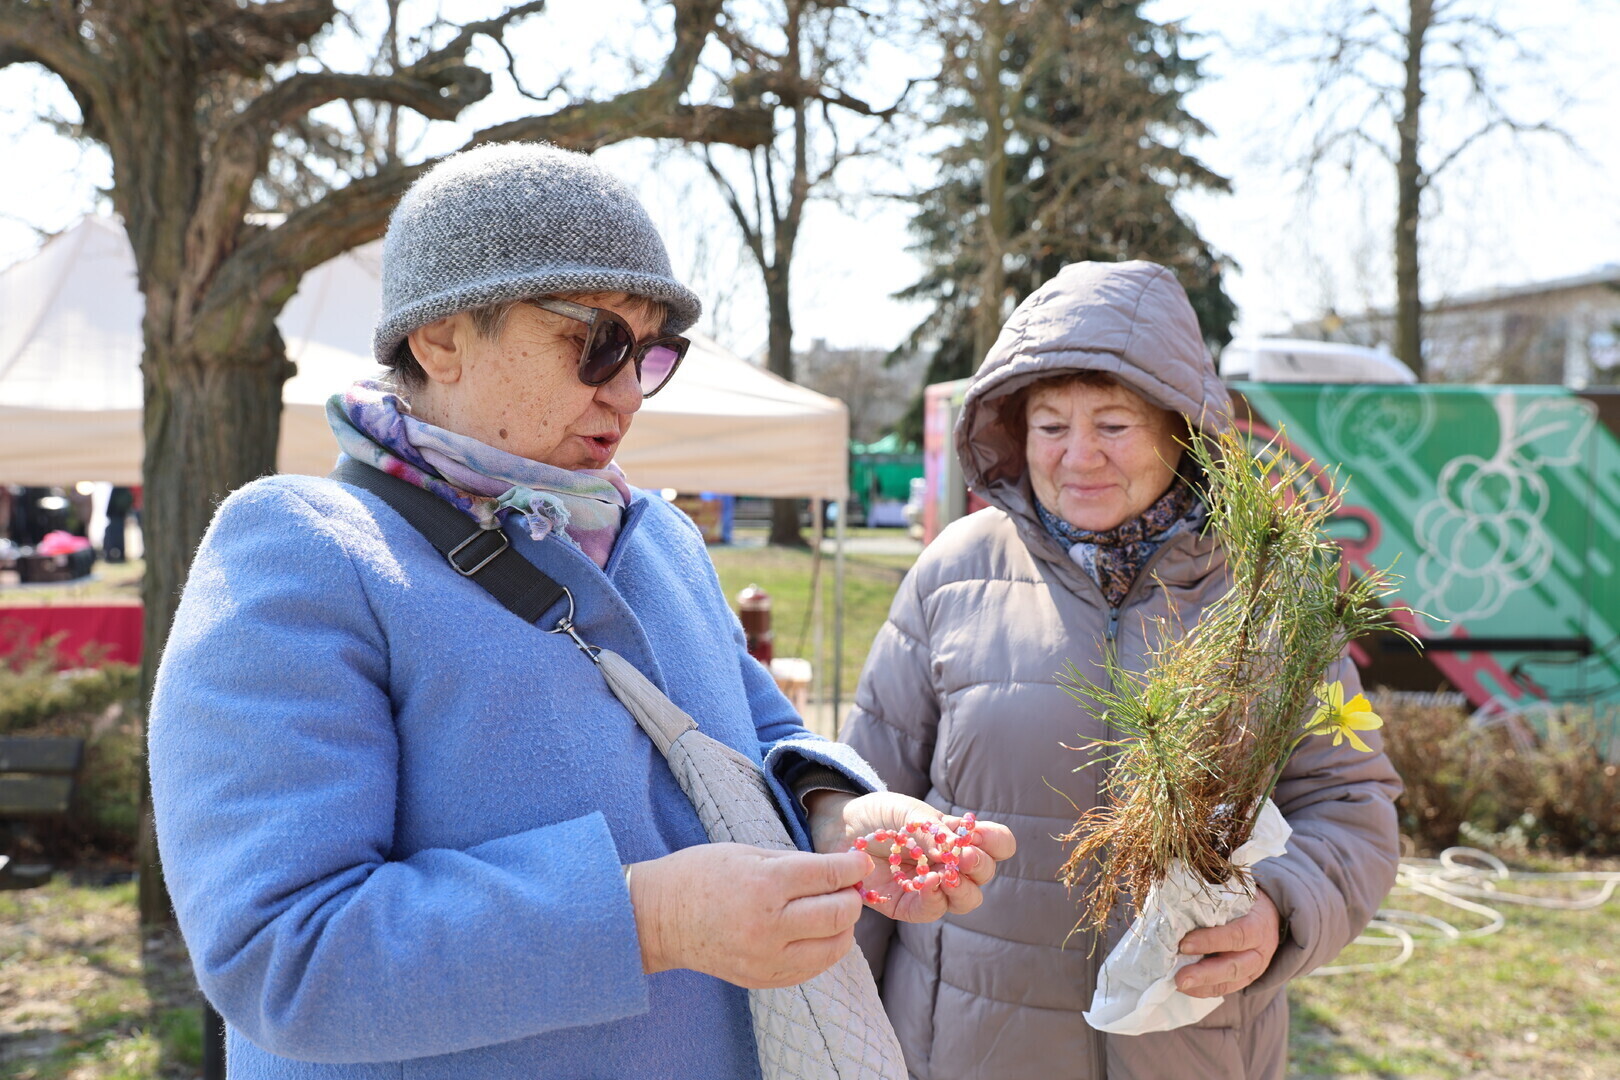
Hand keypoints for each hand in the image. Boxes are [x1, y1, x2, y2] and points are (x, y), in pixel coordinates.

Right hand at [628, 842, 871, 988]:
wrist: (658, 918)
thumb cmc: (702, 875)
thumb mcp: (749, 854)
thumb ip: (798, 864)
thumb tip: (841, 871)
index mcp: (765, 884)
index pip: (829, 877)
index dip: (853, 868)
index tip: (861, 863)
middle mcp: (769, 925)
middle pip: (839, 914)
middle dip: (851, 897)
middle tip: (847, 886)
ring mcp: (767, 958)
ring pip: (834, 946)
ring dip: (843, 926)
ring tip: (832, 910)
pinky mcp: (764, 979)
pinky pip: (813, 967)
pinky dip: (824, 948)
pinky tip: (815, 932)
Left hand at [804, 791, 1015, 922]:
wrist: (840, 828)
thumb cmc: (879, 815)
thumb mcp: (908, 811)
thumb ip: (933, 829)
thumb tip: (957, 850)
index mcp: (958, 837)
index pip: (997, 844)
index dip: (996, 842)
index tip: (980, 835)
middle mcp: (951, 864)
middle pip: (985, 874)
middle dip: (980, 866)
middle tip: (965, 856)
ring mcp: (933, 887)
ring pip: (967, 899)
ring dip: (963, 888)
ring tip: (949, 874)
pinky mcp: (909, 905)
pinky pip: (933, 910)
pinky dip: (934, 898)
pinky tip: (927, 884)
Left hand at [1174, 888, 1280, 997]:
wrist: (1272, 915)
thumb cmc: (1245, 900)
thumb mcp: (1237, 895)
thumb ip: (1215, 901)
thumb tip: (1178, 903)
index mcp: (1258, 925)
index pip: (1236, 935)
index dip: (1211, 941)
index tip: (1184, 944)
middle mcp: (1260, 951)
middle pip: (1233, 966)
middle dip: (1204, 973)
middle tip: (1179, 977)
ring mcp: (1255, 969)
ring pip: (1230, 982)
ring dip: (1202, 985)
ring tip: (1178, 985)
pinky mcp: (1247, 979)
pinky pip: (1226, 989)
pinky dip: (1204, 990)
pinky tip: (1185, 988)